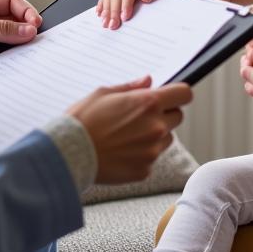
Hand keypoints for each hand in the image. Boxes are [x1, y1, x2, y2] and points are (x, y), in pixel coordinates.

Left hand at [0, 0, 41, 78]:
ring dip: (18, 42)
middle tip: (34, 39)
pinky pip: (3, 50)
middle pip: (14, 17)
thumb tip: (30, 30)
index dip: (26, 10)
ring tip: (25, 50)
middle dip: (25, 27)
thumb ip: (3, 28)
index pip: (12, 0)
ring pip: (10, 35)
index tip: (35, 24)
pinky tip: (13, 60)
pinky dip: (10, 54)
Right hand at [67, 77, 192, 182]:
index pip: (184, 94)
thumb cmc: (83, 120)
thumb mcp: (104, 93)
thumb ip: (131, 87)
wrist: (68, 154)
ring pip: (167, 139)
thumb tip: (149, 81)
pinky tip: (121, 152)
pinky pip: (152, 158)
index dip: (177, 94)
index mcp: (148, 103)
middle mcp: (156, 127)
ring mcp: (152, 151)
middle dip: (164, 114)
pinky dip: (142, 155)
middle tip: (140, 116)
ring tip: (127, 136)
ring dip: (155, 135)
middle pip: (177, 116)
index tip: (169, 96)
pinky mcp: (145, 170)